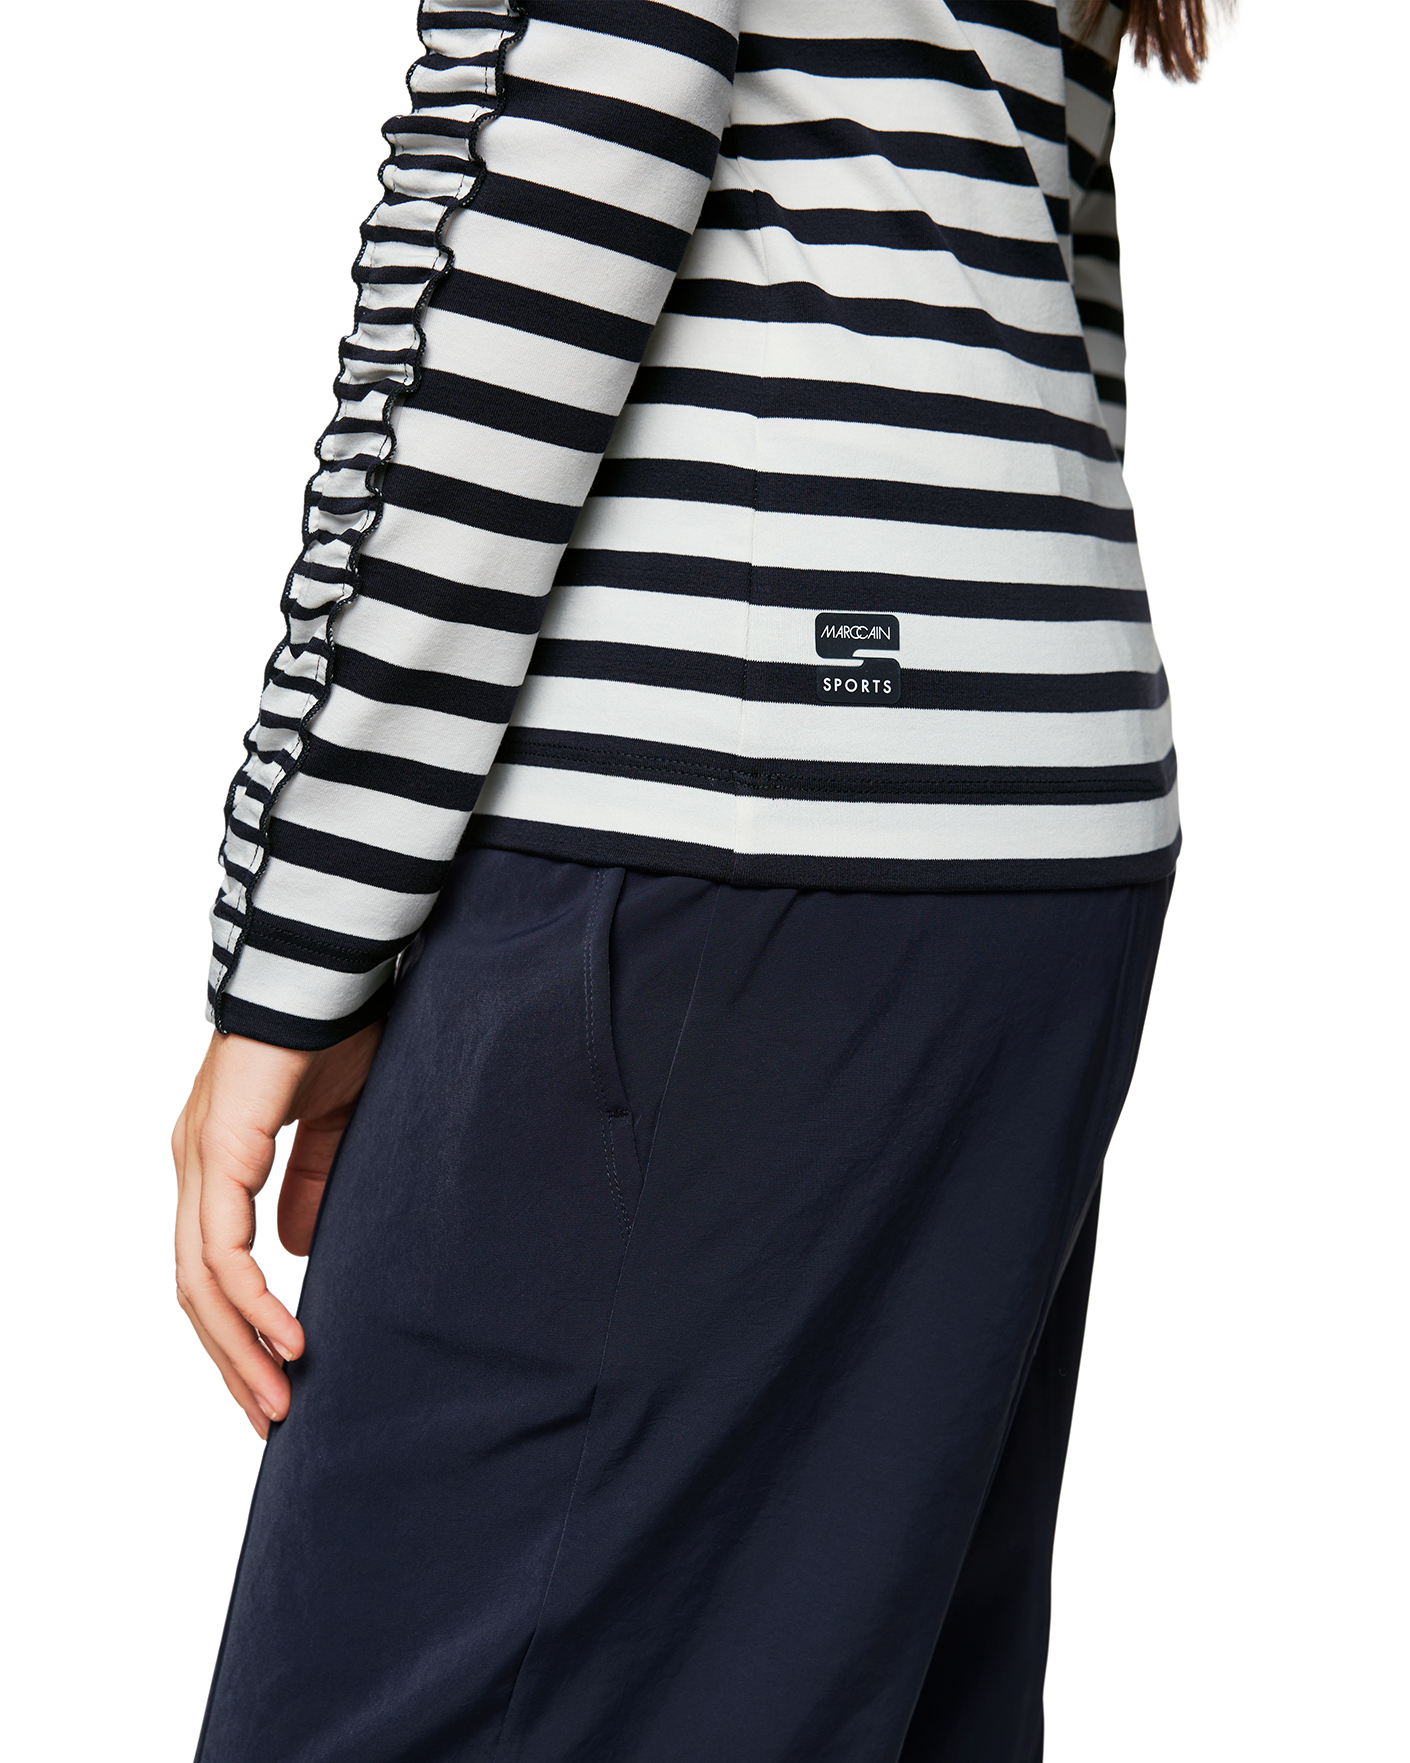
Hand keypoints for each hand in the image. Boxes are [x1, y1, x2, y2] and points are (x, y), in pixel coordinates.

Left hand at [171, 1023, 381, 1436]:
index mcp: (216, 1159)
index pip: (211, 1266)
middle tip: (270, 1417)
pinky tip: (283, 1335)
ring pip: (200, 1280)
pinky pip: (222, 1246)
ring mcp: (198, 1158)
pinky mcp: (219, 1150)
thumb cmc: (335, 1030)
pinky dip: (250, 1299)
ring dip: (238, 1347)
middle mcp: (194, 1165)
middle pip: (195, 1288)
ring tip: (279, 1398)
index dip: (237, 1328)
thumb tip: (295, 1252)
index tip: (275, 1381)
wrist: (327, 968)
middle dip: (231, 1360)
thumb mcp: (332, 1125)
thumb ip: (312, 1184)